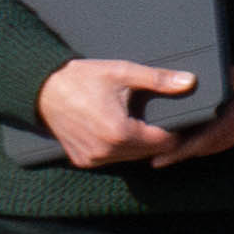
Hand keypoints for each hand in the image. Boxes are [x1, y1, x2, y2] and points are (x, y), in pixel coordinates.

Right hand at [35, 54, 205, 167]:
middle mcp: (105, 151)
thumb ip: (158, 79)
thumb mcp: (123, 73)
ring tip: (144, 125)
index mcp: (119, 132)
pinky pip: (111, 159)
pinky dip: (119, 149)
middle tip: (163, 121)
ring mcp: (92, 158)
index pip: (163, 142)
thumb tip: (190, 81)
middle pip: (148, 152)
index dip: (175, 132)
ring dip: (139, 145)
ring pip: (131, 157)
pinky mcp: (82, 160)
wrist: (43, 88)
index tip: (179, 121)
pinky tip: (121, 132)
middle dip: (159, 139)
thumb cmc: (83, 78)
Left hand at [157, 46, 233, 160]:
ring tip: (166, 155)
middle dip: (181, 154)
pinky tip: (191, 142)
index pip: (209, 136)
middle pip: (208, 146)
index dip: (184, 147)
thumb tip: (203, 83)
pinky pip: (223, 139)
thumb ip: (228, 76)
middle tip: (155, 161)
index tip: (163, 155)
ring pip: (215, 145)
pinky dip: (204, 144)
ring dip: (191, 152)